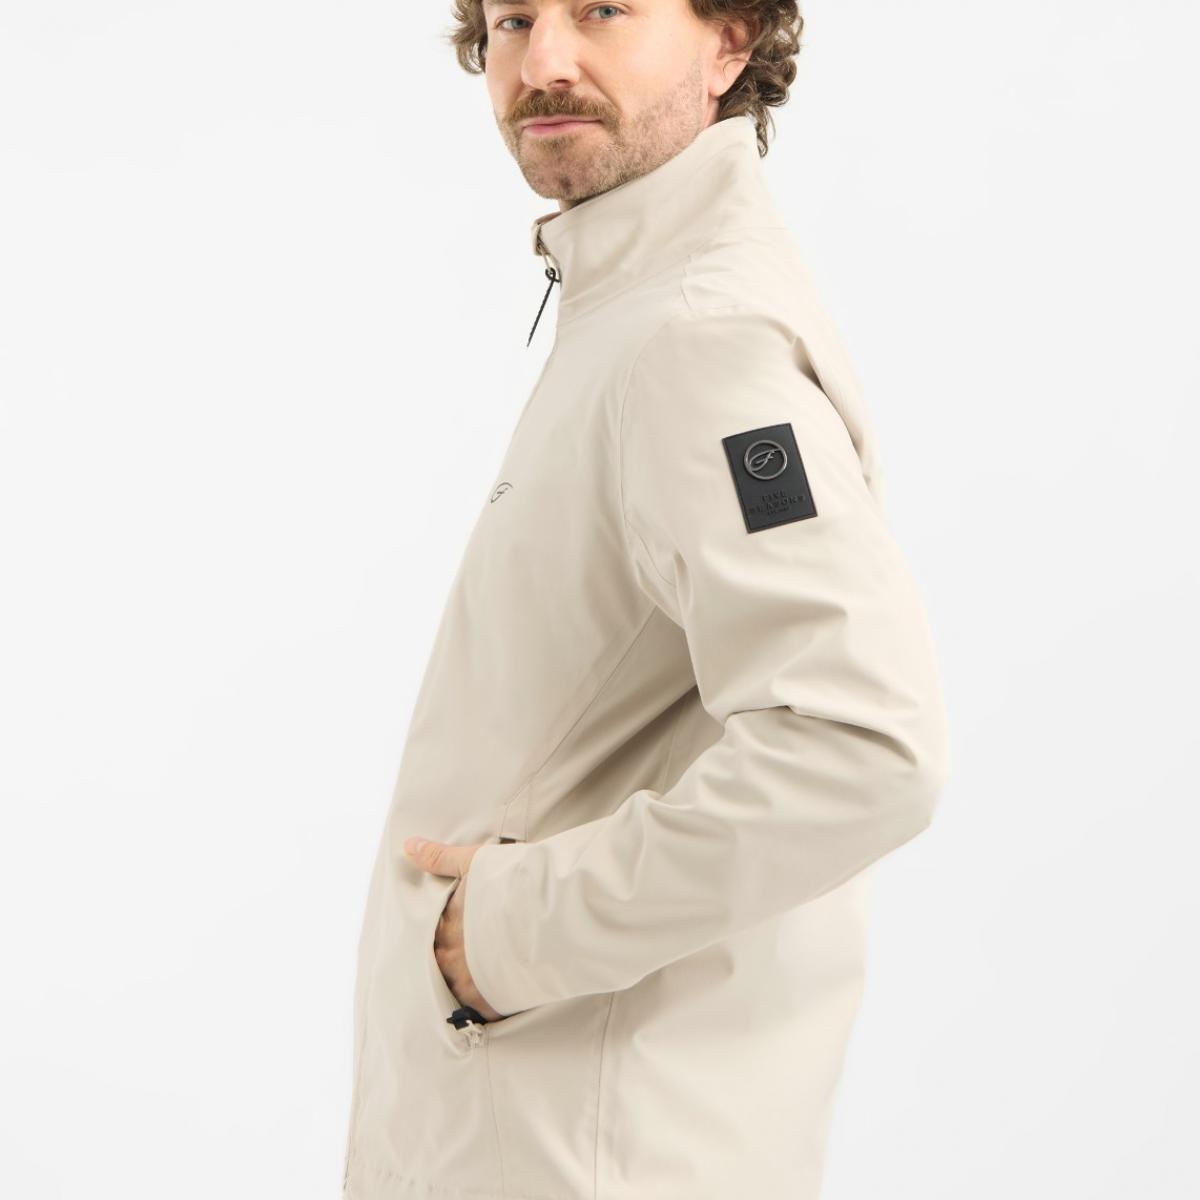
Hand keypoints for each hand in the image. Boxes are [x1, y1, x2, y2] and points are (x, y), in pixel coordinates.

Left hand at [403, 836, 506, 1022]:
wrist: (551, 911)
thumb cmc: (513, 882)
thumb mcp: (474, 862)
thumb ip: (440, 858)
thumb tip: (407, 845)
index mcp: (446, 923)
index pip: (434, 934)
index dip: (447, 933)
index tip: (459, 932)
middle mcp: (452, 955)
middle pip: (443, 964)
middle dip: (455, 961)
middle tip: (472, 957)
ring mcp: (470, 982)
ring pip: (459, 990)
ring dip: (469, 984)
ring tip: (484, 980)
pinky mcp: (492, 1002)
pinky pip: (483, 1013)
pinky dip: (490, 1008)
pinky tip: (500, 1002)